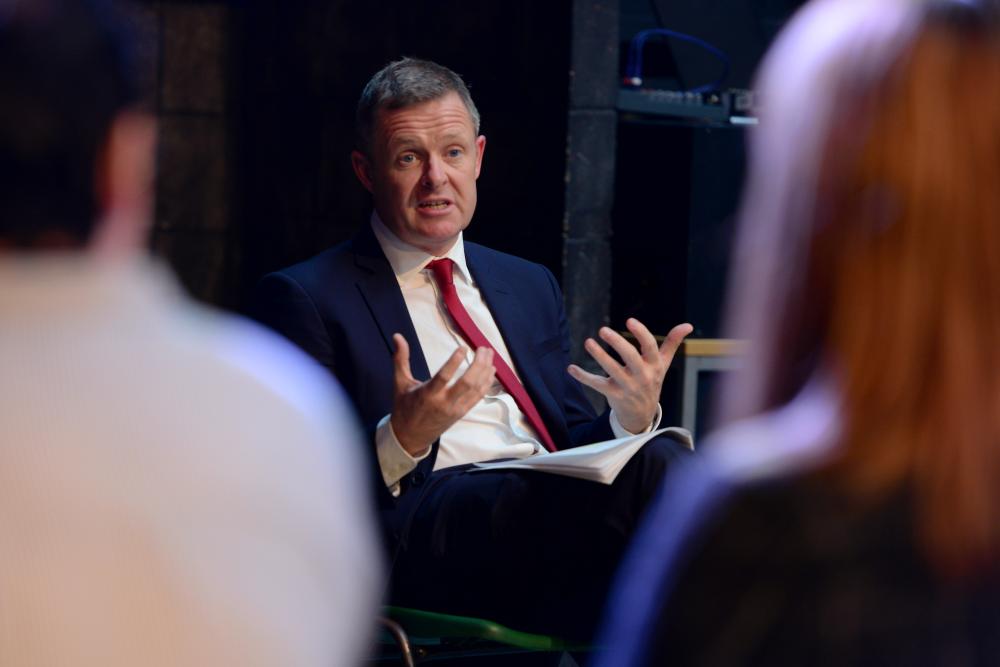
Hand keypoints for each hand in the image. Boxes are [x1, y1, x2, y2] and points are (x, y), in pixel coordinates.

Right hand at [390, 333, 495, 455]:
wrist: (411, 436)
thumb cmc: (404, 407)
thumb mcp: (400, 383)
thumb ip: (400, 359)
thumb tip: (397, 335)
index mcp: (427, 394)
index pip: (444, 377)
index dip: (454, 362)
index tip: (464, 348)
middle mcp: (444, 403)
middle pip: (467, 383)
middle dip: (479, 364)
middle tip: (483, 348)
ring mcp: (455, 409)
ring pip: (476, 389)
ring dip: (485, 371)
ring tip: (489, 354)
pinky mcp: (462, 413)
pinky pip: (478, 397)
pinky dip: (486, 383)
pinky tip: (491, 370)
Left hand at [568, 320, 692, 432]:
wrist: (643, 414)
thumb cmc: (652, 381)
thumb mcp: (663, 364)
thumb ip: (672, 343)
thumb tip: (688, 325)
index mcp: (654, 366)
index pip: (650, 347)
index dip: (641, 333)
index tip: (630, 320)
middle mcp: (642, 376)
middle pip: (630, 357)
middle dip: (617, 343)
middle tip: (603, 330)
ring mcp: (627, 387)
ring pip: (612, 371)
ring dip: (599, 356)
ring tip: (588, 342)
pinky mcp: (613, 395)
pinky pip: (597, 385)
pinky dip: (583, 377)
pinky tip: (571, 368)